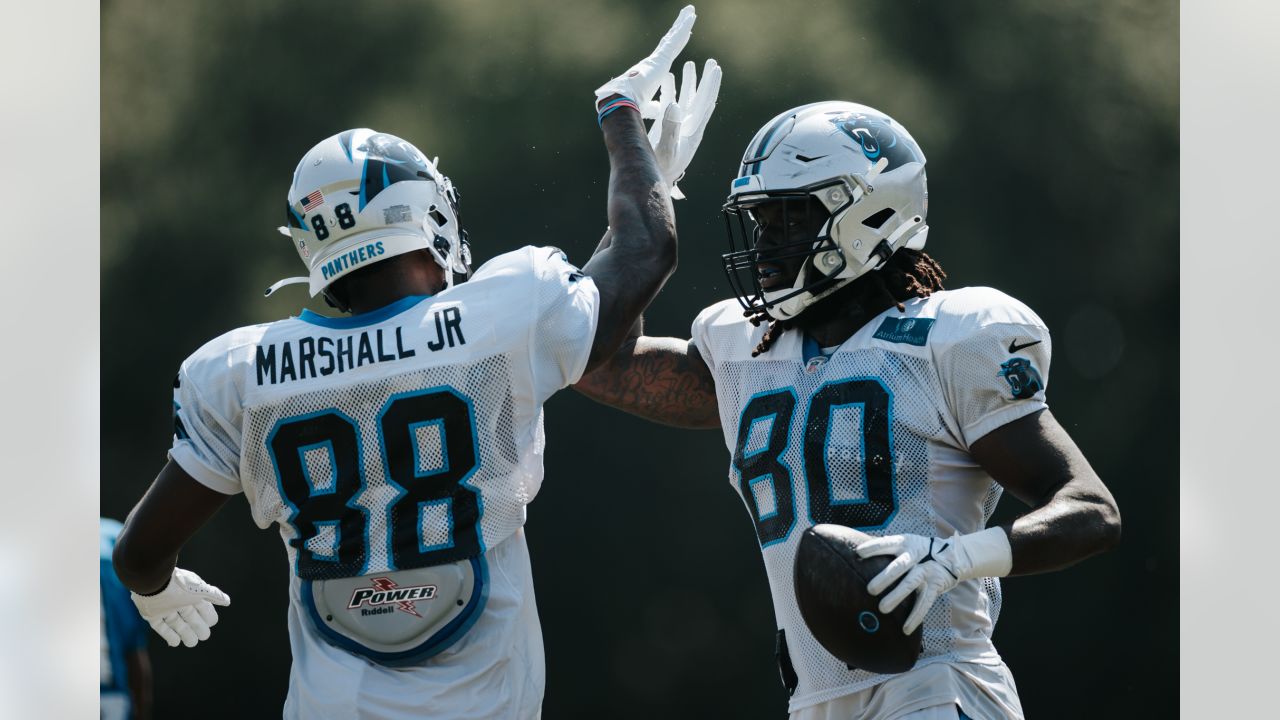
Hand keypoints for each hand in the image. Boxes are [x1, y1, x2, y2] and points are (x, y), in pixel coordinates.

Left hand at [130, 568, 230, 647]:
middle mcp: (178, 601)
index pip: (201, 606)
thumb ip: (213, 595)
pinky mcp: (152, 615)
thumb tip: (227, 602)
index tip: (212, 623)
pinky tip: (175, 643)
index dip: (208, 615)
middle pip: (190, 617)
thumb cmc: (179, 584)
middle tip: (204, 636)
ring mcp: (165, 608)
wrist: (153, 581)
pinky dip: (168, 635)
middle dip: (198, 627)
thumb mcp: (200, 590)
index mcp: (190, 594)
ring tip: (192, 643)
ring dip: (185, 633)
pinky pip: (160, 627)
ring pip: (177, 624)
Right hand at [594, 5, 696, 116]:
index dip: (673, 44)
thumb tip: (658, 107)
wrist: (622, 102)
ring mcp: (658, 58)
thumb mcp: (647, 106)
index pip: (666, 55)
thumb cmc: (630, 107)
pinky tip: (691, 16)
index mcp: (652, 72)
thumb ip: (653, 106)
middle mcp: (654, 61)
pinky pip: (675, 39)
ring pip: (673, 37)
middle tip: (686, 15)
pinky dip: (683, 27)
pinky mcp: (662, 58)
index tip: (679, 36)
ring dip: (682, 23)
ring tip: (690, 10)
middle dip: (678, 28)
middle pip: (670, 41)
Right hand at [648, 58, 721, 198]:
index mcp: (693, 131)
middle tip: (710, 62)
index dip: (711, 86)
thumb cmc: (661, 170)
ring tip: (688, 65)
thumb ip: (671, 127)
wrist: (653, 181)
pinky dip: (670, 90)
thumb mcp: (667, 150)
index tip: (716, 69)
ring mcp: (677, 126)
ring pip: (685, 99)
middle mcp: (688, 126)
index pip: (706, 104)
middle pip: (699, 98)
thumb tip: (675, 104)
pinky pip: (670, 104)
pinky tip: (667, 78)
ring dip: (687, 82)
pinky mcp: (666, 127)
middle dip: (703, 80)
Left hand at [857, 527, 1011, 634]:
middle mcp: (916, 556)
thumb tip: (856, 553)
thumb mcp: (906, 542)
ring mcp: (927, 571)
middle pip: (899, 566)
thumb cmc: (918, 550)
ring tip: (882, 609)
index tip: (858, 553)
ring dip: (897, 597)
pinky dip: (915, 616)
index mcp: (905, 543)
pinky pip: (925, 603)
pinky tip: (905, 629)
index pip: (887, 544)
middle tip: (870, 590)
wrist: (953, 555)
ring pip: (911, 584)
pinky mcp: (936, 585)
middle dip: (885, 578)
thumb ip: (886, 548)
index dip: (873, 548)